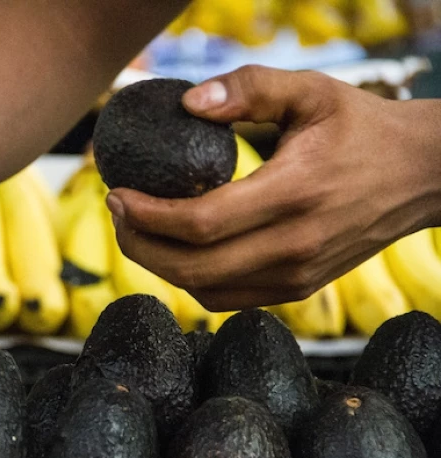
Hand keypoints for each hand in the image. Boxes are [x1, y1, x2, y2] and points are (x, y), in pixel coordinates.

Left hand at [106, 65, 440, 310]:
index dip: (146, 215)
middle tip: (118, 212)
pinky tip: (177, 251)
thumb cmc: (361, 128)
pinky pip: (227, 298)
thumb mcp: (312, 91)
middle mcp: (294, 245)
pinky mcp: (299, 289)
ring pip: (204, 290)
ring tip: (139, 230)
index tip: (118, 194)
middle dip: (139, 243)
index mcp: (293, 194)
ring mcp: (297, 275)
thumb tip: (188, 102)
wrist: (422, 175)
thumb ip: (250, 89)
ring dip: (159, 266)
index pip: (199, 223)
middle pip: (190, 267)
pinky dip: (192, 280)